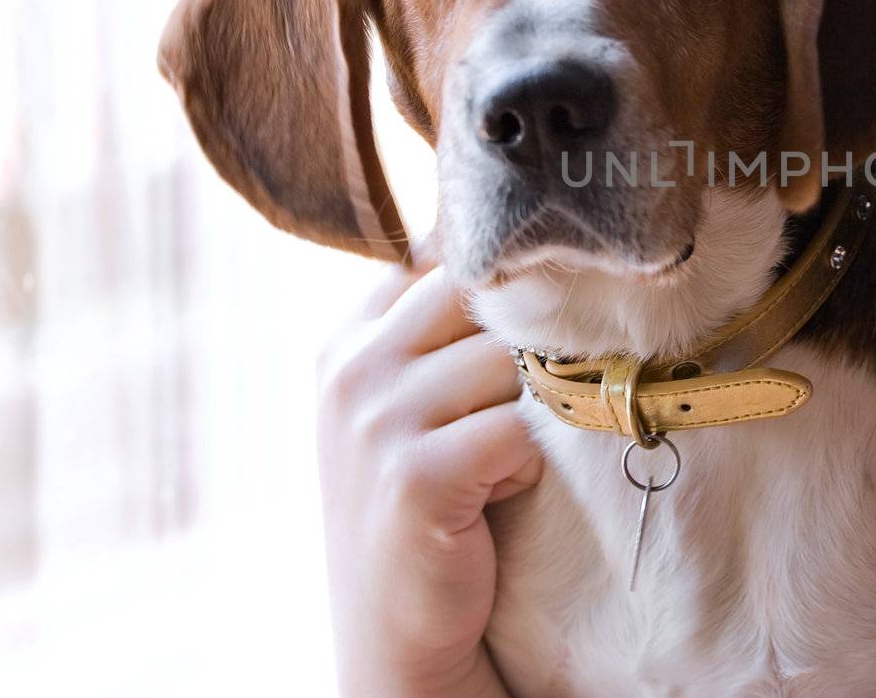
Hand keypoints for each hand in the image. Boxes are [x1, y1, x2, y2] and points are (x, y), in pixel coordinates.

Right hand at [316, 263, 540, 697]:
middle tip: (516, 404)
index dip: (497, 286)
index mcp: (347, 339)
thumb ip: (441, 326)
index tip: (517, 323)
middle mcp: (351, 369)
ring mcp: (376, 420)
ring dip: (528, 411)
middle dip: (520, 345)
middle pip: (484, 298)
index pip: (441, 259)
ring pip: (510, 363)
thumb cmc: (426, 501)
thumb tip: (518, 247)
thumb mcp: (408, 400)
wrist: (398, 629)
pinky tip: (497, 496)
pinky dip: (526, 465)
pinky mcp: (416, 475)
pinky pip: (518, 430)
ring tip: (497, 459)